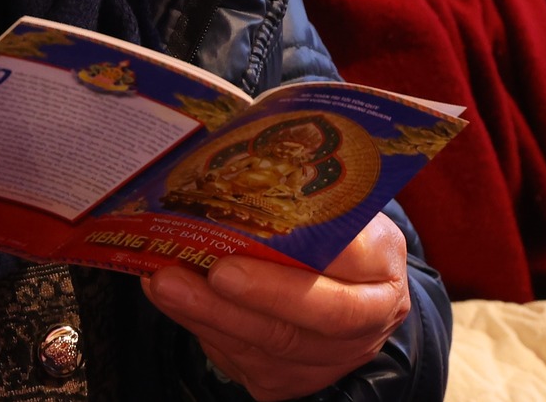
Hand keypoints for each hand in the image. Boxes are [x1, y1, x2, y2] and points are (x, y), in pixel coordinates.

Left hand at [144, 213, 410, 400]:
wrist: (353, 290)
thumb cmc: (339, 234)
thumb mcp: (342, 207)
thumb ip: (309, 197)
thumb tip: (245, 165)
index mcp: (382, 273)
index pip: (343, 276)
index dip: (289, 273)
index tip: (240, 249)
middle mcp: (364, 327)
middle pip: (301, 325)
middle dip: (243, 300)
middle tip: (194, 272)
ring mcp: (326, 362)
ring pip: (264, 348)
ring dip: (206, 314)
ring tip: (163, 282)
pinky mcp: (288, 380)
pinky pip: (241, 360)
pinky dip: (202, 329)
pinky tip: (173, 301)